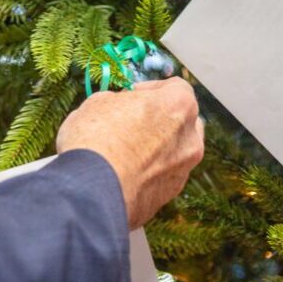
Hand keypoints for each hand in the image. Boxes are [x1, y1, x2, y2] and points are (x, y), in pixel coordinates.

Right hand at [57, 78, 204, 228]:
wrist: (93, 190)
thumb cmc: (96, 140)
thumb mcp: (98, 102)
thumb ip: (117, 102)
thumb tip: (115, 107)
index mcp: (178, 105)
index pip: (176, 87)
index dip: (151, 89)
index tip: (133, 95)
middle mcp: (190, 137)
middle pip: (182, 121)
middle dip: (159, 120)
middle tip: (131, 122)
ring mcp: (183, 169)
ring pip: (174, 152)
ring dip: (155, 149)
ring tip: (125, 151)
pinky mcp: (170, 194)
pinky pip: (162, 177)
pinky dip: (148, 173)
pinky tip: (123, 173)